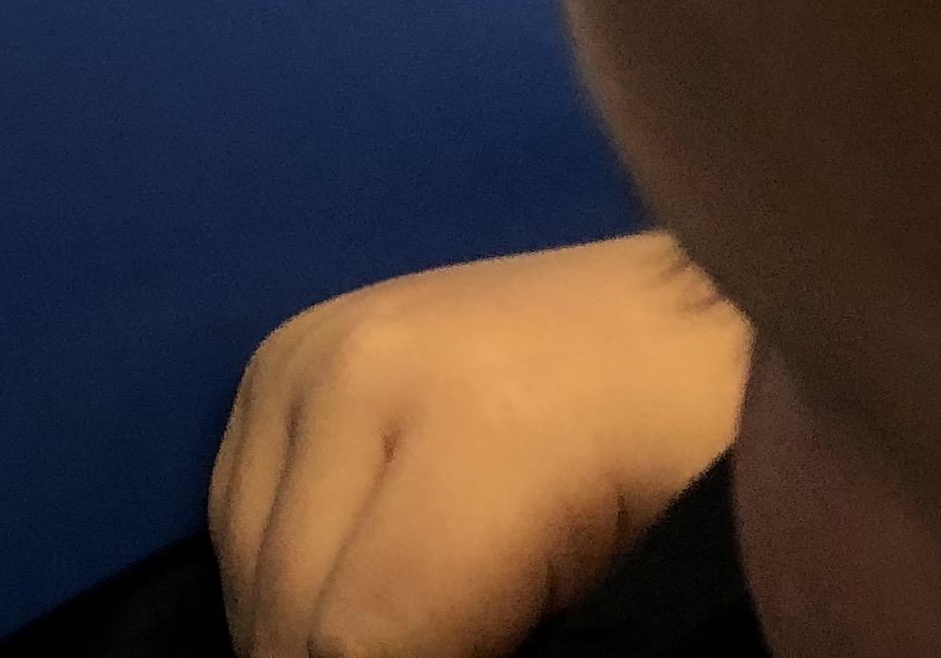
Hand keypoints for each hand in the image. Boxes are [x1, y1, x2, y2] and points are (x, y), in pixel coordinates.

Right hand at [209, 233, 749, 657]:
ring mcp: (304, 352)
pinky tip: (348, 598)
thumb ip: (547, 650)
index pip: (361, 638)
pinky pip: (232, 505)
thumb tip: (423, 657)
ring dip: (301, 634)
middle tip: (449, 654)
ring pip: (243, 562)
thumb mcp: (652, 583)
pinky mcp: (280, 348)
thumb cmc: (707, 463)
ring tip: (400, 643)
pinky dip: (279, 575)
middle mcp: (354, 374)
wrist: (684, 316)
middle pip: (288, 607)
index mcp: (470, 430)